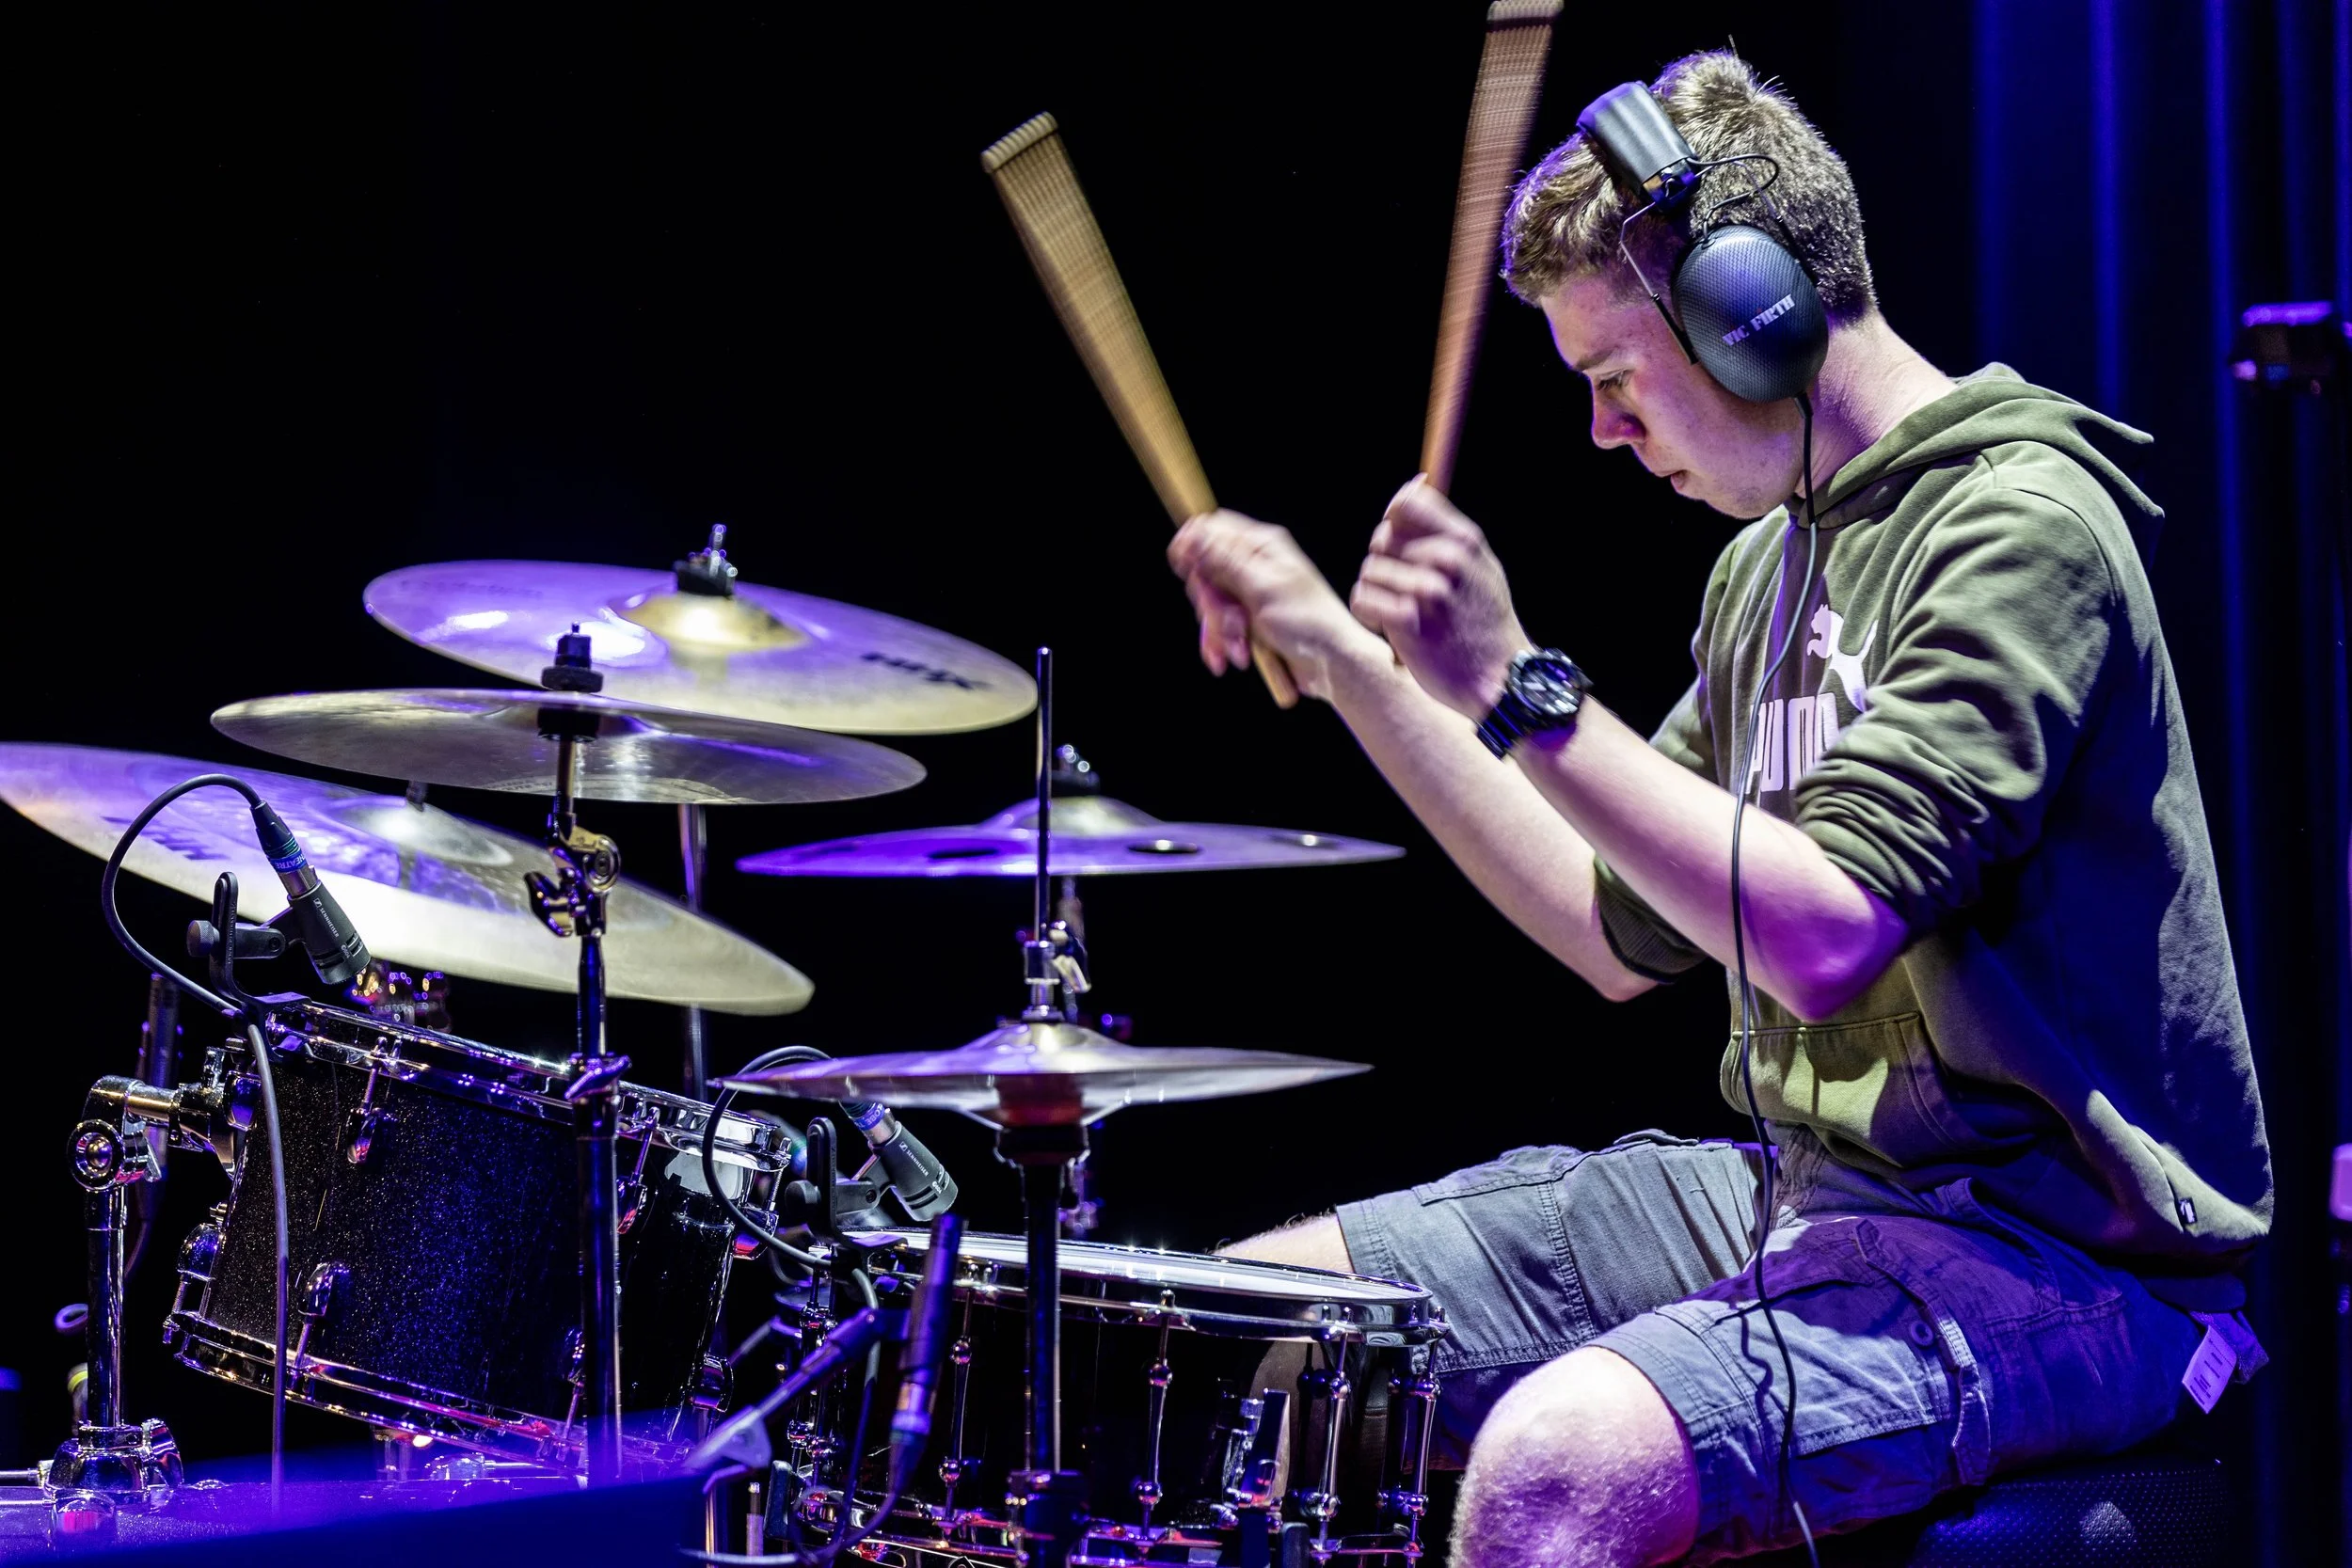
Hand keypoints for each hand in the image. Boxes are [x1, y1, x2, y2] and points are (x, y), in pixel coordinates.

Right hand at [1169, 510, 1384, 702]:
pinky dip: (1223, 643)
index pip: (1215, 529)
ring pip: (1211, 603)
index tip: (1185, 568)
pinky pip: (1219, 627)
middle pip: (1206, 571)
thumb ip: (1225, 560)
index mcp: (1262, 547)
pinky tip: (1232, 658)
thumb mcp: (1262, 587)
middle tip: (1232, 620)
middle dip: (1212, 602)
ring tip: (1241, 646)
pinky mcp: (1250, 621)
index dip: (1194, 545)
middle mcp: (1255, 566)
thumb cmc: (1308, 623)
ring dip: (1220, 629)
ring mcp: (1251, 594)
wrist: (1332, 663)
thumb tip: (1194, 531)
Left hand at [1349, 477, 1529, 718]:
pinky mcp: (1407, 621)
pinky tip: (1388, 625)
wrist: (1501, 678)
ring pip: (1369, 571)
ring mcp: (1427, 590)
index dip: (1392, 522)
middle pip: (1382, 539)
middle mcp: (1447, 559)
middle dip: (1384, 564)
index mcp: (1464, 540)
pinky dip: (1368, 612)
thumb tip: (1413, 487)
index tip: (1397, 546)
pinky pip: (1363, 599)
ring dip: (1376, 592)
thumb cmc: (1485, 623)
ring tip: (1401, 612)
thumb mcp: (1481, 568)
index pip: (1406, 504)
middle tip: (1403, 591)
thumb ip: (1447, 530)